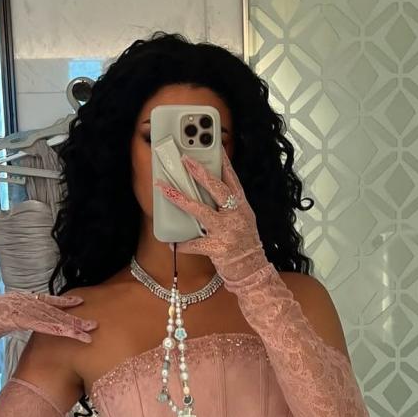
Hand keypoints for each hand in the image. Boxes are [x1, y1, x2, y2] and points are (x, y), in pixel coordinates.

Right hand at [0, 290, 98, 344]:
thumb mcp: (5, 320)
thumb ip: (18, 319)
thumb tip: (28, 323)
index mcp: (20, 299)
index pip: (45, 300)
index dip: (63, 302)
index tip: (80, 302)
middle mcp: (21, 300)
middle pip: (53, 309)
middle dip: (74, 317)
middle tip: (94, 324)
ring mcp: (18, 308)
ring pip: (50, 317)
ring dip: (69, 325)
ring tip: (87, 333)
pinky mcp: (13, 318)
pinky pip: (38, 324)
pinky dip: (53, 327)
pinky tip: (67, 332)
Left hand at [153, 149, 268, 284]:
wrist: (253, 270)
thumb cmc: (245, 244)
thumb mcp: (243, 219)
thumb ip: (229, 205)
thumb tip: (208, 190)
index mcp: (242, 206)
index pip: (232, 179)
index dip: (223, 162)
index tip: (213, 146)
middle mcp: (236, 215)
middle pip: (217, 189)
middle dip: (200, 173)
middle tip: (185, 160)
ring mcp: (227, 231)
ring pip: (201, 211)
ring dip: (180, 199)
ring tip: (164, 190)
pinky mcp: (218, 248)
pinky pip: (195, 244)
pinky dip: (182, 244)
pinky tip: (171, 243)